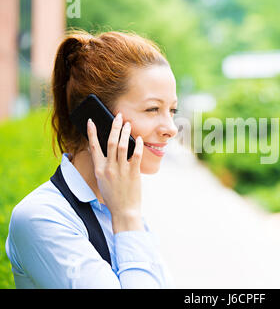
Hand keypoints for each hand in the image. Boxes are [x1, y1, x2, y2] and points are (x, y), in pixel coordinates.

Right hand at [87, 112, 144, 232]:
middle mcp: (109, 168)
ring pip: (122, 145)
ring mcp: (121, 170)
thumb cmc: (113, 196)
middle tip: (118, 116)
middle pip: (110, 142)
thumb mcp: (103, 181)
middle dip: (114, 127)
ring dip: (125, 132)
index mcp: (99, 170)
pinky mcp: (133, 173)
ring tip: (128, 124)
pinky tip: (139, 139)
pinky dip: (137, 145)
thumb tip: (103, 150)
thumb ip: (103, 165)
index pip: (94, 147)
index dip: (92, 133)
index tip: (92, 121)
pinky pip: (136, 155)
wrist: (124, 211)